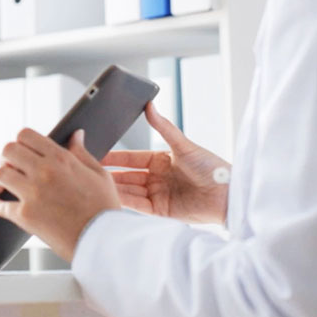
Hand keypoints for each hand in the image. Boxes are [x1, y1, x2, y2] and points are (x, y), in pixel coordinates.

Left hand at [0, 127, 120, 262]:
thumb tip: (76, 134)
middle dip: (6, 157)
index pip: (26, 135)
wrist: (105, 242)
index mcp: (60, 159)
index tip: (22, 149)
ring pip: (0, 175)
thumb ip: (82, 153)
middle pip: (8, 151)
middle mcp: (43, 172)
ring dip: (0, 179)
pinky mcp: (25, 215)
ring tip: (3, 185)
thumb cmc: (104, 209)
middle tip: (10, 165)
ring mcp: (32, 193)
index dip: (21, 141)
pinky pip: (0, 206)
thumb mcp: (99, 175)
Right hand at [101, 101, 229, 224]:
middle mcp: (157, 178)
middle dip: (109, 173)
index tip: (96, 153)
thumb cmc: (212, 168)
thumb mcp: (184, 145)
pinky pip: (138, 206)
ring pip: (129, 190)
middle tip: (88, 171)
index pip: (131, 158)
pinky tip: (111, 197)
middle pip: (127, 175)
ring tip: (95, 185)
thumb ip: (164, 127)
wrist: (229, 196)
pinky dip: (125, 201)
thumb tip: (150, 104)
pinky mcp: (162, 211)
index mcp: (161, 160)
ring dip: (114, 188)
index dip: (114, 156)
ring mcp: (158, 194)